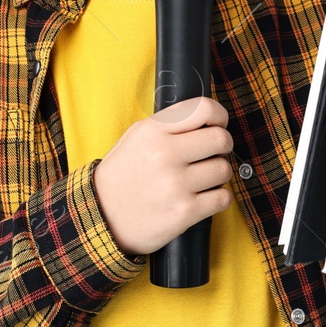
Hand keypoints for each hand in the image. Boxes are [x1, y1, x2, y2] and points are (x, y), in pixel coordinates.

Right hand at [91, 96, 234, 256]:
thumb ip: (170, 124)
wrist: (101, 217)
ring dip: (218, 175)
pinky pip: (222, 198)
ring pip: (224, 170)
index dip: (219, 115)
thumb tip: (209, 118)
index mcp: (154, 131)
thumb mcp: (136, 137)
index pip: (204, 108)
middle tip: (212, 154)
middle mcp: (165, 155)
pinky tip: (203, 197)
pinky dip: (217, 198)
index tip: (218, 125)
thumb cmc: (123, 175)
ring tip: (201, 179)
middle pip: (221, 139)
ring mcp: (175, 185)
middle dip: (222, 146)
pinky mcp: (184, 212)